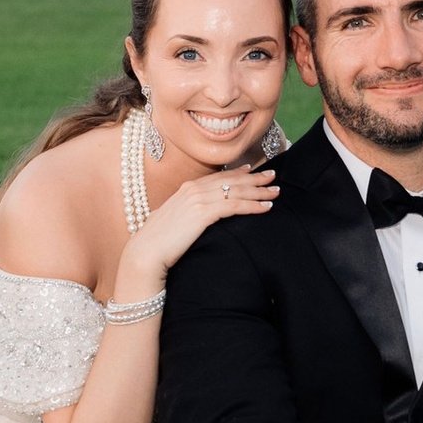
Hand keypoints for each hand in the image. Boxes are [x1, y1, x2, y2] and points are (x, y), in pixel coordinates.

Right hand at [123, 154, 279, 287]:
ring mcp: (198, 199)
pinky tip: (266, 208)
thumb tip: (198, 218)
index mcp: (186, 188)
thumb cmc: (159, 242)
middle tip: (273, 175)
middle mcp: (193, 189)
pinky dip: (253, 205)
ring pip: (237, 191)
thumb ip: (188, 213)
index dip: (238, 173)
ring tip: (275, 192)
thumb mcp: (174, 221)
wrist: (146, 252)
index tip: (252, 171)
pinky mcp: (203, 213)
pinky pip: (235, 206)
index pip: (218, 177)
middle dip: (255, 178)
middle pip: (231, 180)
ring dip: (259, 191)